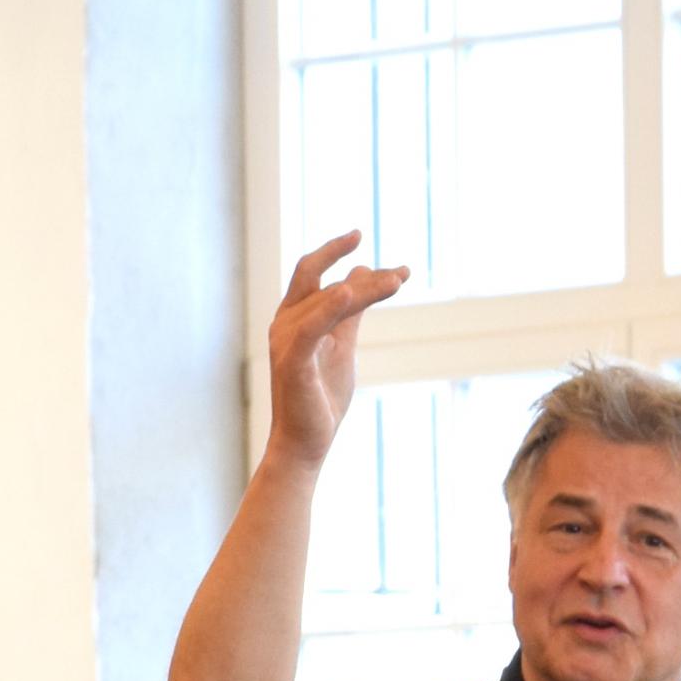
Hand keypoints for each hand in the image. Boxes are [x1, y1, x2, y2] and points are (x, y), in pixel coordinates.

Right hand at [265, 231, 407, 466]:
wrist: (306, 443)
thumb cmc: (321, 396)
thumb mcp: (342, 344)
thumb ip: (351, 311)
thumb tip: (363, 273)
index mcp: (294, 317)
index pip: (313, 273)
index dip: (336, 252)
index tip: (361, 237)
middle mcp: (284, 323)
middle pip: (317, 278)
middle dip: (350, 265)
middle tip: (390, 261)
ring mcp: (286, 342)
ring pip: (326, 299)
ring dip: (364, 289)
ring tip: (396, 282)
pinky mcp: (292, 362)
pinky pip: (311, 327)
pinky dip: (329, 308)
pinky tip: (352, 292)